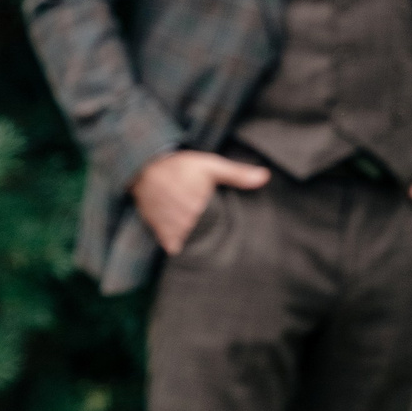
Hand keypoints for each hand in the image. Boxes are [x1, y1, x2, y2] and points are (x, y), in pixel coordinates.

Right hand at [130, 150, 270, 255]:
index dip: (219, 217)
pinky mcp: (159, 230)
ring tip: (190, 217)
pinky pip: (172, 244)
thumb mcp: (211, 165)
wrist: (146, 168)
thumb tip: (265, 177)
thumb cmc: (181, 166)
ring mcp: (171, 226)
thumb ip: (238, 174)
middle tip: (202, 211)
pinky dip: (177, 242)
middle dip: (205, 223)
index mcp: (199, 204)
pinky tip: (181, 232)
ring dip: (191, 231)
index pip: (218, 222)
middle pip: (203, 230)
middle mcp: (184, 218)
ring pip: (189, 237)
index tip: (217, 211)